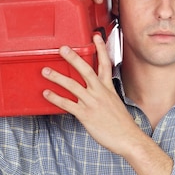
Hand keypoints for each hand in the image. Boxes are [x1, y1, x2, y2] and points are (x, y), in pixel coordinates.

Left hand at [41, 34, 139, 155]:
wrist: (128, 138)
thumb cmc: (122, 124)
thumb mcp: (116, 104)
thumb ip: (105, 96)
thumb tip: (96, 94)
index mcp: (109, 88)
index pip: (105, 64)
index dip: (100, 49)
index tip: (95, 36)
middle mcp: (100, 92)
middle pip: (86, 70)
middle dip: (73, 58)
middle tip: (62, 48)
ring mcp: (92, 103)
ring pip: (72, 85)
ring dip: (57, 77)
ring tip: (46, 71)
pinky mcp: (86, 115)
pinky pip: (67, 104)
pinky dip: (55, 98)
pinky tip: (46, 93)